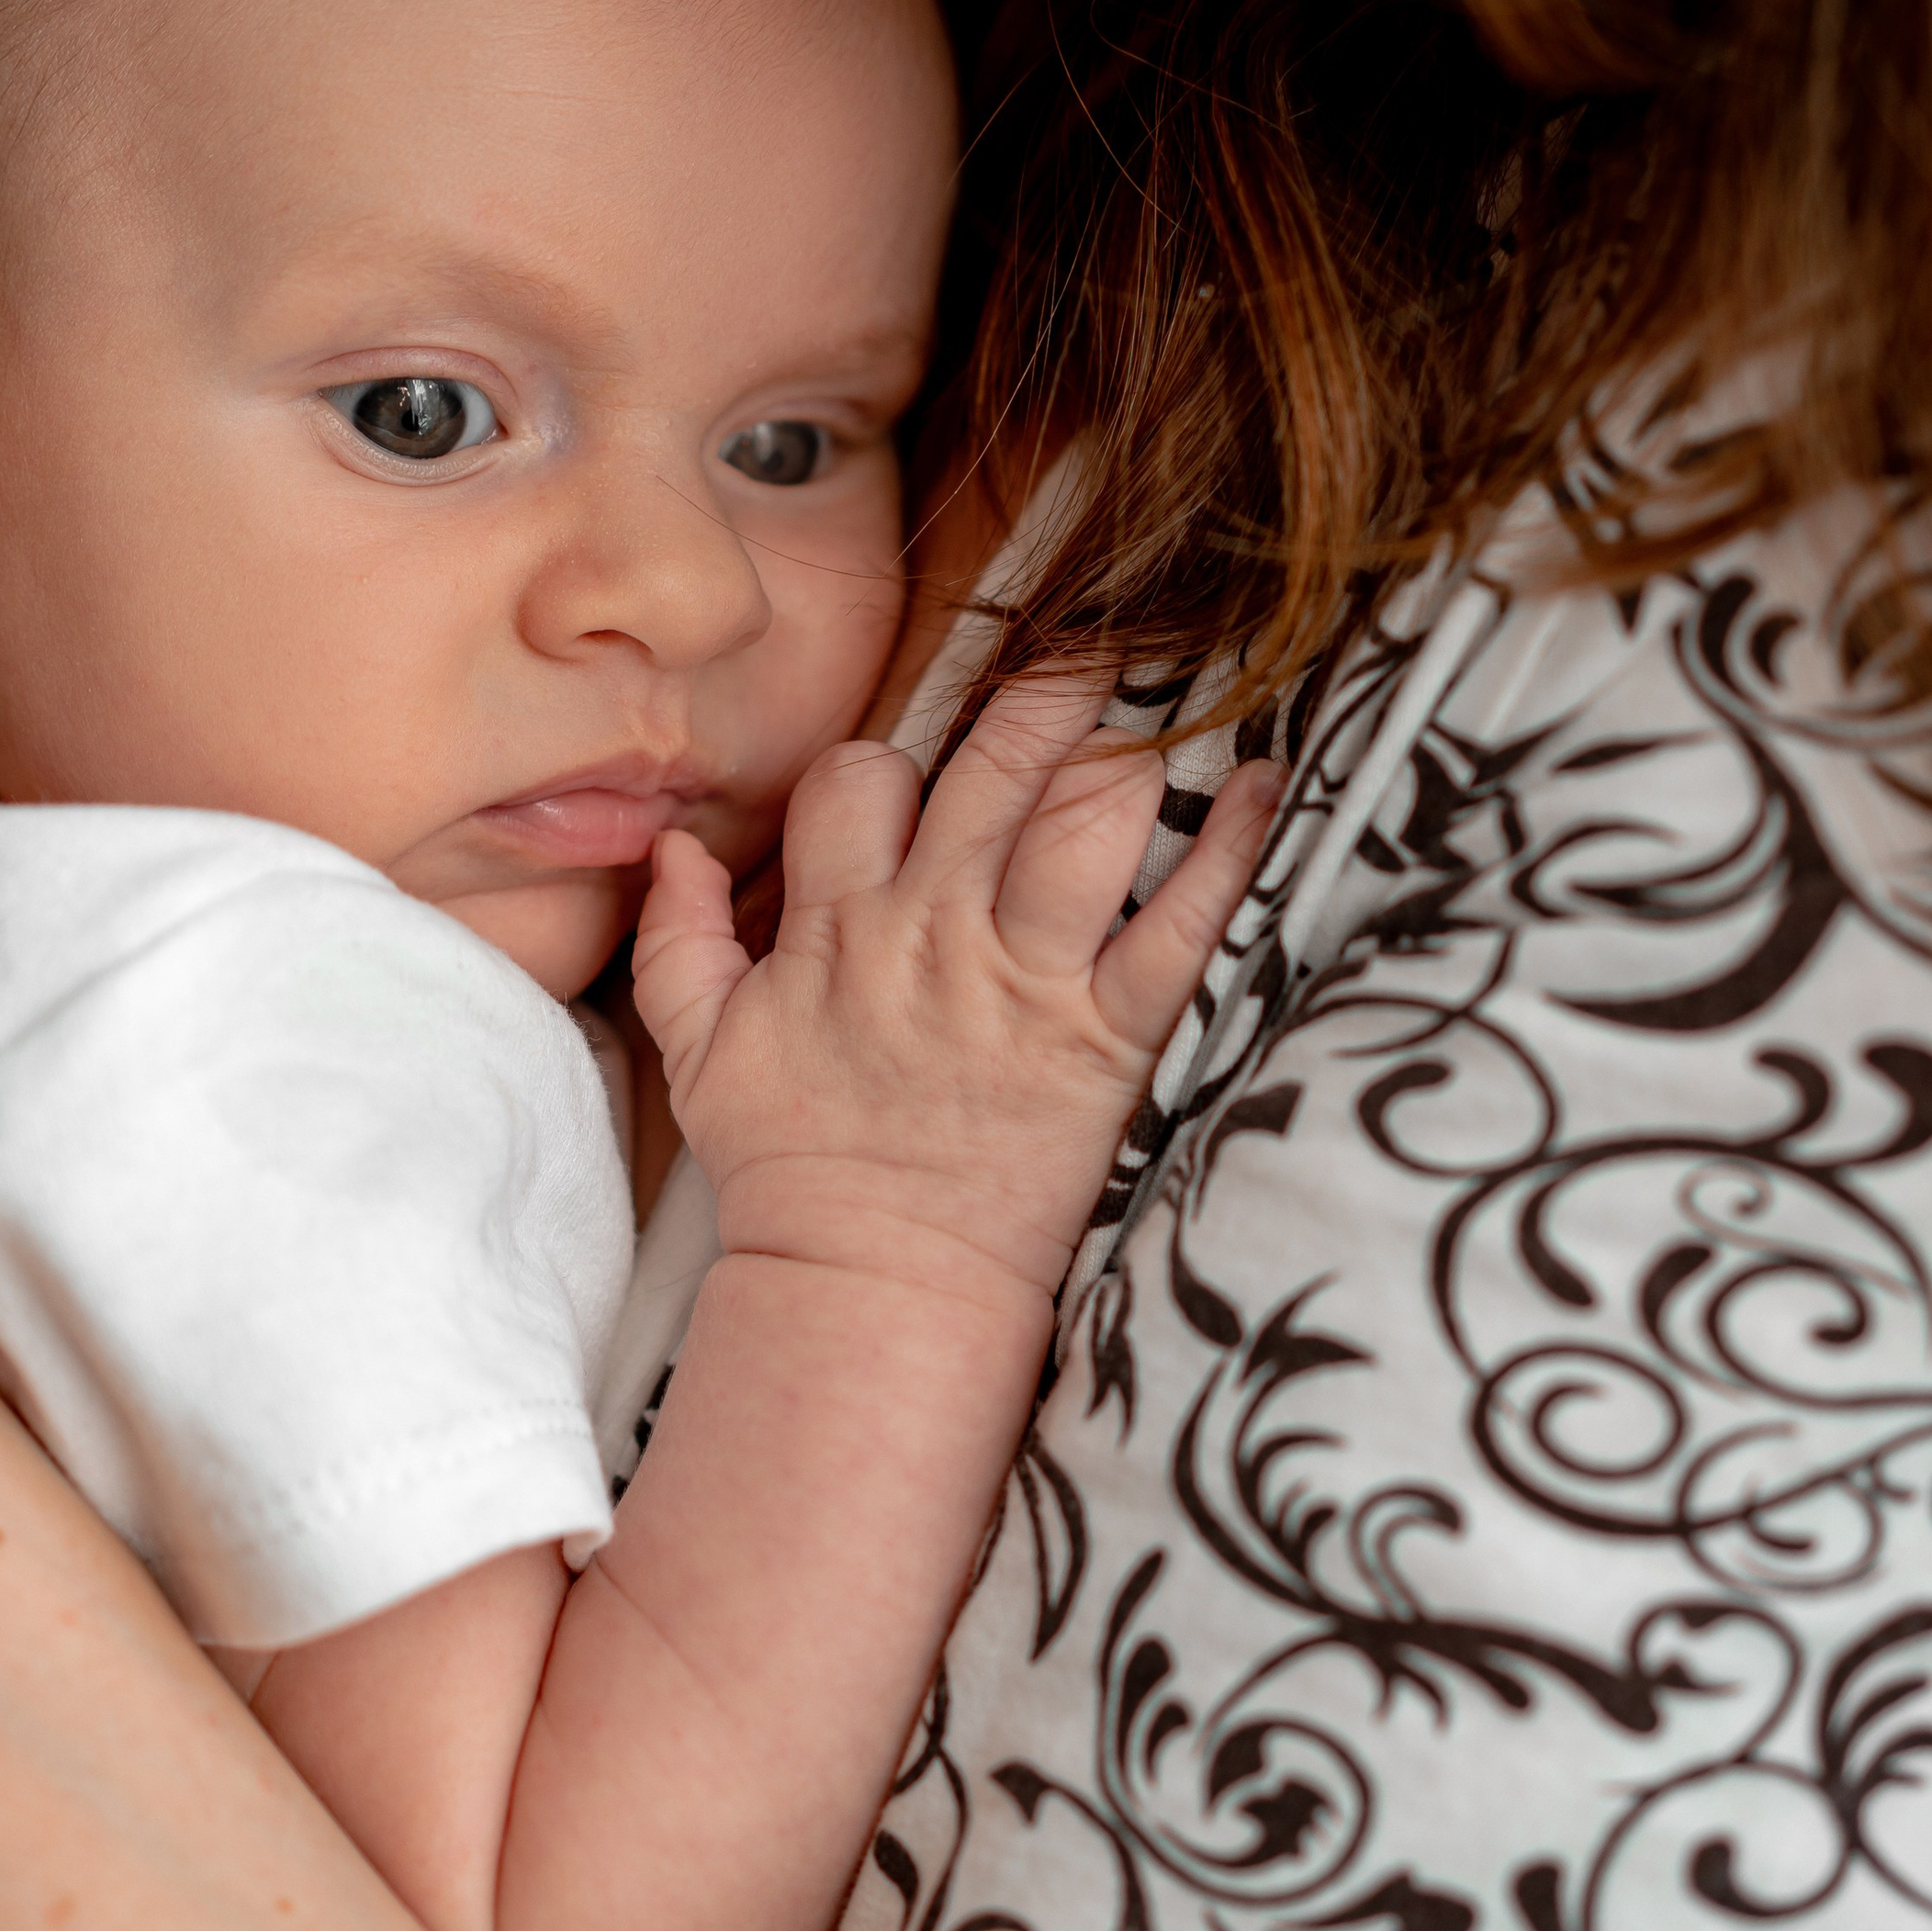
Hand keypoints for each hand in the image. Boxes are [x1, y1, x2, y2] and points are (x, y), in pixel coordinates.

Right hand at [634, 674, 1279, 1307]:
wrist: (870, 1284)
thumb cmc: (791, 1167)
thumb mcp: (699, 1050)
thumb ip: (676, 938)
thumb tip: (670, 847)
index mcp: (838, 925)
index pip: (859, 780)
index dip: (890, 759)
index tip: (924, 769)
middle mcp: (933, 931)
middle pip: (992, 768)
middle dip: (1045, 692)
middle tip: (1094, 646)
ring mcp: (1022, 981)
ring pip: (1085, 821)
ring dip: (1126, 756)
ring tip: (1162, 722)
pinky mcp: (1103, 1042)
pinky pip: (1179, 930)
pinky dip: (1227, 856)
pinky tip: (1261, 791)